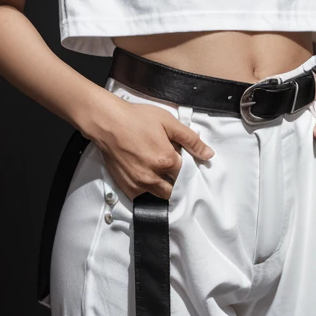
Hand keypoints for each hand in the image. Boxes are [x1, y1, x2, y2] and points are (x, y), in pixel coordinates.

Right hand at [84, 95, 214, 201]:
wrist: (107, 122)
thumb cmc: (136, 118)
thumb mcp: (168, 122)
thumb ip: (190, 140)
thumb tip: (208, 154)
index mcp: (167, 160)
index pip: (186, 172)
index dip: (186, 164)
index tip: (181, 157)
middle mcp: (154, 177)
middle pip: (175, 187)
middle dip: (177, 179)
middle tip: (170, 165)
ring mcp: (139, 184)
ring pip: (161, 194)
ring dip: (164, 186)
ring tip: (159, 170)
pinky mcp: (127, 187)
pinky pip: (144, 196)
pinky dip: (148, 189)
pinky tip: (146, 174)